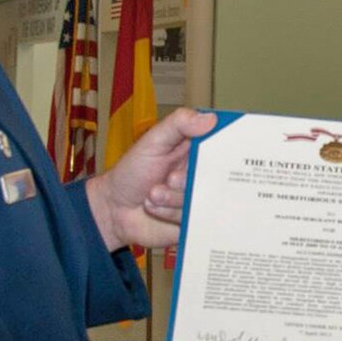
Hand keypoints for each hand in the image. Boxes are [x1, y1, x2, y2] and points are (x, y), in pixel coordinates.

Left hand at [83, 106, 215, 250]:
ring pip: (202, 200)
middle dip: (189, 179)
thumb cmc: (132, 172)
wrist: (114, 209)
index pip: (223, 147)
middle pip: (217, 178)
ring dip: (172, 197)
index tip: (219, 151)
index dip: (227, 148)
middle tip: (170, 178)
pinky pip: (192, 219)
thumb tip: (211, 118)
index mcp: (197, 153)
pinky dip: (169, 213)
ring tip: (153, 193)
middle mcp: (202, 176)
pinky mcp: (192, 222)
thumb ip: (178, 124)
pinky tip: (153, 208)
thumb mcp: (153, 141)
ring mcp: (198, 200)